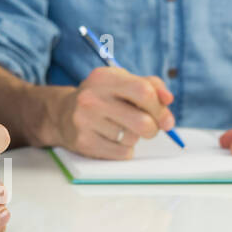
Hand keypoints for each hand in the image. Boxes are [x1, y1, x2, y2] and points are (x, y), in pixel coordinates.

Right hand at [55, 66, 174, 158]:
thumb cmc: (102, 97)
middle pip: (141, 121)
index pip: (143, 91)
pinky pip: (121, 152)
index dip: (160, 108)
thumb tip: (168, 100)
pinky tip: (114, 140)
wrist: (62, 113)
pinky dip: (125, 150)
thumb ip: (151, 86)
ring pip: (132, 138)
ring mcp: (85, 121)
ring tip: (123, 130)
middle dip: (153, 128)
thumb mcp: (122, 82)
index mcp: (104, 78)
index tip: (166, 118)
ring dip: (135, 138)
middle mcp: (91, 98)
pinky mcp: (83, 142)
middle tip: (150, 129)